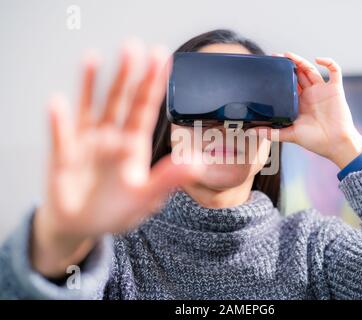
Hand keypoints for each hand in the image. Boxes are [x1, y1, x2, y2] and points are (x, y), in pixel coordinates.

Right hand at [32, 41, 203, 276]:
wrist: (82, 225)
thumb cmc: (117, 210)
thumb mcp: (146, 197)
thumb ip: (169, 179)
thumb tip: (198, 163)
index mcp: (135, 144)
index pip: (146, 108)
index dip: (153, 84)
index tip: (161, 57)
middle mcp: (112, 136)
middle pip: (120, 100)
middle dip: (127, 75)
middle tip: (133, 46)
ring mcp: (87, 141)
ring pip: (91, 108)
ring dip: (92, 84)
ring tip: (94, 57)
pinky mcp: (64, 153)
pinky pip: (61, 135)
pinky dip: (60, 121)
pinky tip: (59, 103)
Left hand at [260, 52, 361, 168]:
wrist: (335, 144)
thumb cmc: (314, 141)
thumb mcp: (289, 135)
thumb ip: (271, 132)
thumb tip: (249, 132)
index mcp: (299, 103)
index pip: (287, 84)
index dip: (280, 75)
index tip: (269, 68)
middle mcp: (309, 94)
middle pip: (298, 73)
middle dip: (288, 64)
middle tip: (275, 57)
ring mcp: (322, 91)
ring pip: (311, 69)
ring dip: (301, 61)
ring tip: (288, 55)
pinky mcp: (335, 89)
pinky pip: (334, 71)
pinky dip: (328, 62)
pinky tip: (318, 59)